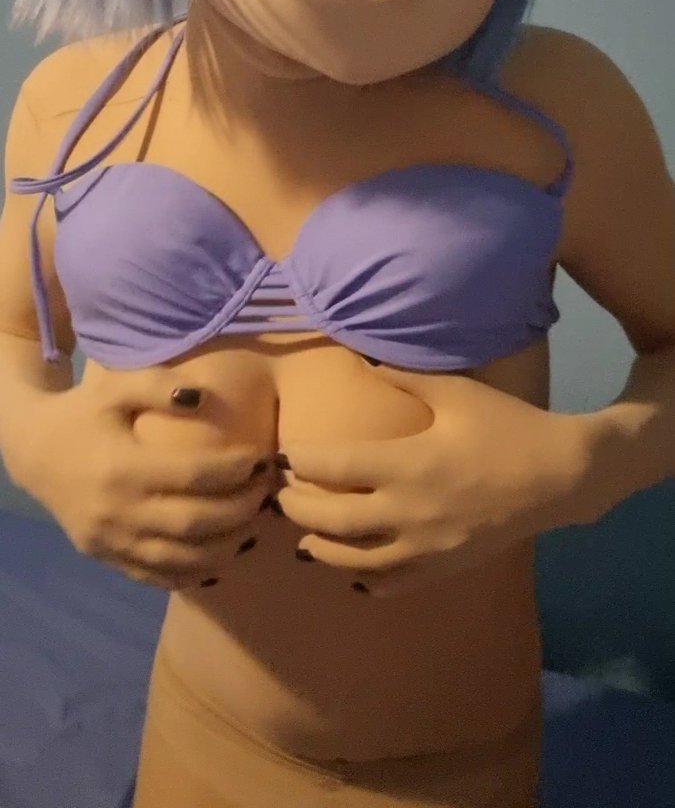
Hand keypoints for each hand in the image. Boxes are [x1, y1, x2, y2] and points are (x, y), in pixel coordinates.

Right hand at [15, 373, 276, 589]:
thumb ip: (158, 386)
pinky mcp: (108, 558)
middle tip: (269, 492)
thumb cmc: (83, 414)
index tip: (263, 458)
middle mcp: (119, 512)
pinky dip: (196, 572)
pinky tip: (224, 555)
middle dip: (242, 510)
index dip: (235, 469)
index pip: (194, 475)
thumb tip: (205, 396)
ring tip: (256, 524)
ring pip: (182, 560)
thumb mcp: (113, 389)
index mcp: (123, 468)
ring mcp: (112, 542)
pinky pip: (158, 577)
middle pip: (195, 523)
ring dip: (228, 547)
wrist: (33, 453)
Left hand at [277, 370, 588, 597]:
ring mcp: (425, 547)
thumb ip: (406, 378)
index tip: (282, 455)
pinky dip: (365, 579)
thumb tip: (364, 362)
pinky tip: (352, 571)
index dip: (300, 462)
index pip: (335, 467)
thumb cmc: (506, 427)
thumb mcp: (457, 392)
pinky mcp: (443, 568)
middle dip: (297, 508)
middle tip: (280, 495)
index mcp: (408, 464)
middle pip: (332, 520)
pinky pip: (392, 583)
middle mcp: (409, 511)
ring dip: (321, 550)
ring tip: (304, 537)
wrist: (560, 476)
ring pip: (354, 562)